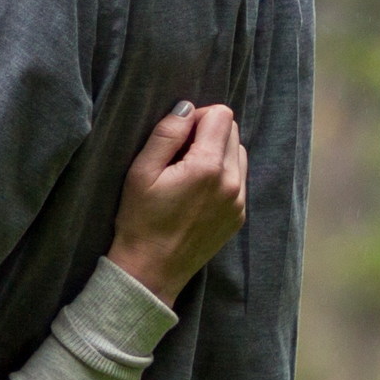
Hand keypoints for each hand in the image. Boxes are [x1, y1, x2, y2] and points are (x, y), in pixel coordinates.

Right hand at [107, 101, 248, 304]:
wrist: (151, 272)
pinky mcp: (239, 216)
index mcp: (208, 168)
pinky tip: (197, 191)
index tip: (177, 137)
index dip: (197, 117)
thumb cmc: (140, 221)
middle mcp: (232, 183)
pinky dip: (222, 174)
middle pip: (233, 131)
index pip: (222, 115)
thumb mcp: (141, 171)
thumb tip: (187, 108)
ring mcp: (239, 202)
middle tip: (179, 155)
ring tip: (188, 172)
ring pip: (239, 153)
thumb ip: (167, 134)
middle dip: (208, 133)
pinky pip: (239, 179)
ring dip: (218, 152)